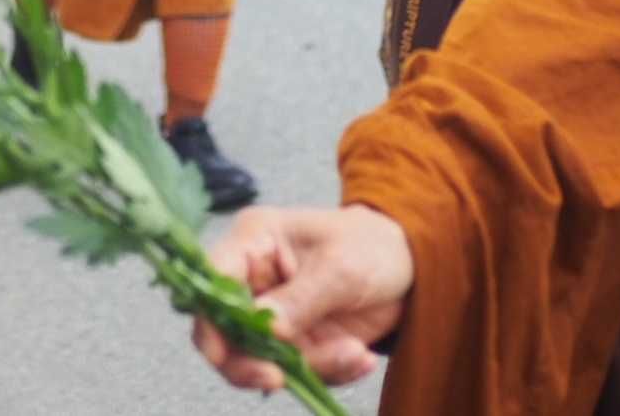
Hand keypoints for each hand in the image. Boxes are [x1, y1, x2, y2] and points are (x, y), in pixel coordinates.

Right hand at [192, 205, 412, 392]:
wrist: (410, 265)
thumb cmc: (372, 244)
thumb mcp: (341, 265)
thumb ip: (302, 297)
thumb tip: (266, 328)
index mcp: (254, 242)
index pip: (214, 278)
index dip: (209, 316)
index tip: (222, 353)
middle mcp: (255, 280)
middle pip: (224, 331)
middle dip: (250, 361)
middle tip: (279, 377)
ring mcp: (274, 315)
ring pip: (262, 360)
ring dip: (310, 366)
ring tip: (355, 352)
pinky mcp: (296, 342)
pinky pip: (297, 371)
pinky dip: (329, 372)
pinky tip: (360, 356)